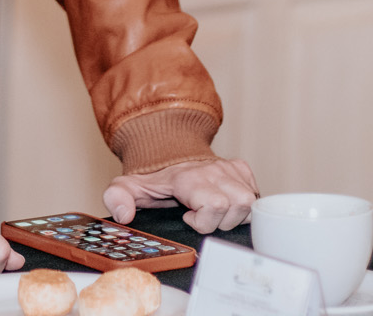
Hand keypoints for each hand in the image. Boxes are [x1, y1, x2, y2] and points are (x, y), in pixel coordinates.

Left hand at [102, 157, 258, 232]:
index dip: (203, 221)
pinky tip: (225, 204)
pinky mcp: (240, 168)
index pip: (214, 204)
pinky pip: (255, 191)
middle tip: (203, 218)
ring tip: (214, 213)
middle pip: (238, 204)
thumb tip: (123, 214)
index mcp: (188, 178)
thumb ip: (117, 198)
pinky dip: (244, 203)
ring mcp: (229, 168)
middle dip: (222, 221)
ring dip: (235, 214)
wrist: (168, 151)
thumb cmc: (153, 176)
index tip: (187, 218)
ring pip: (250, 200)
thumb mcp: (127, 186)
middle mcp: (213, 170)